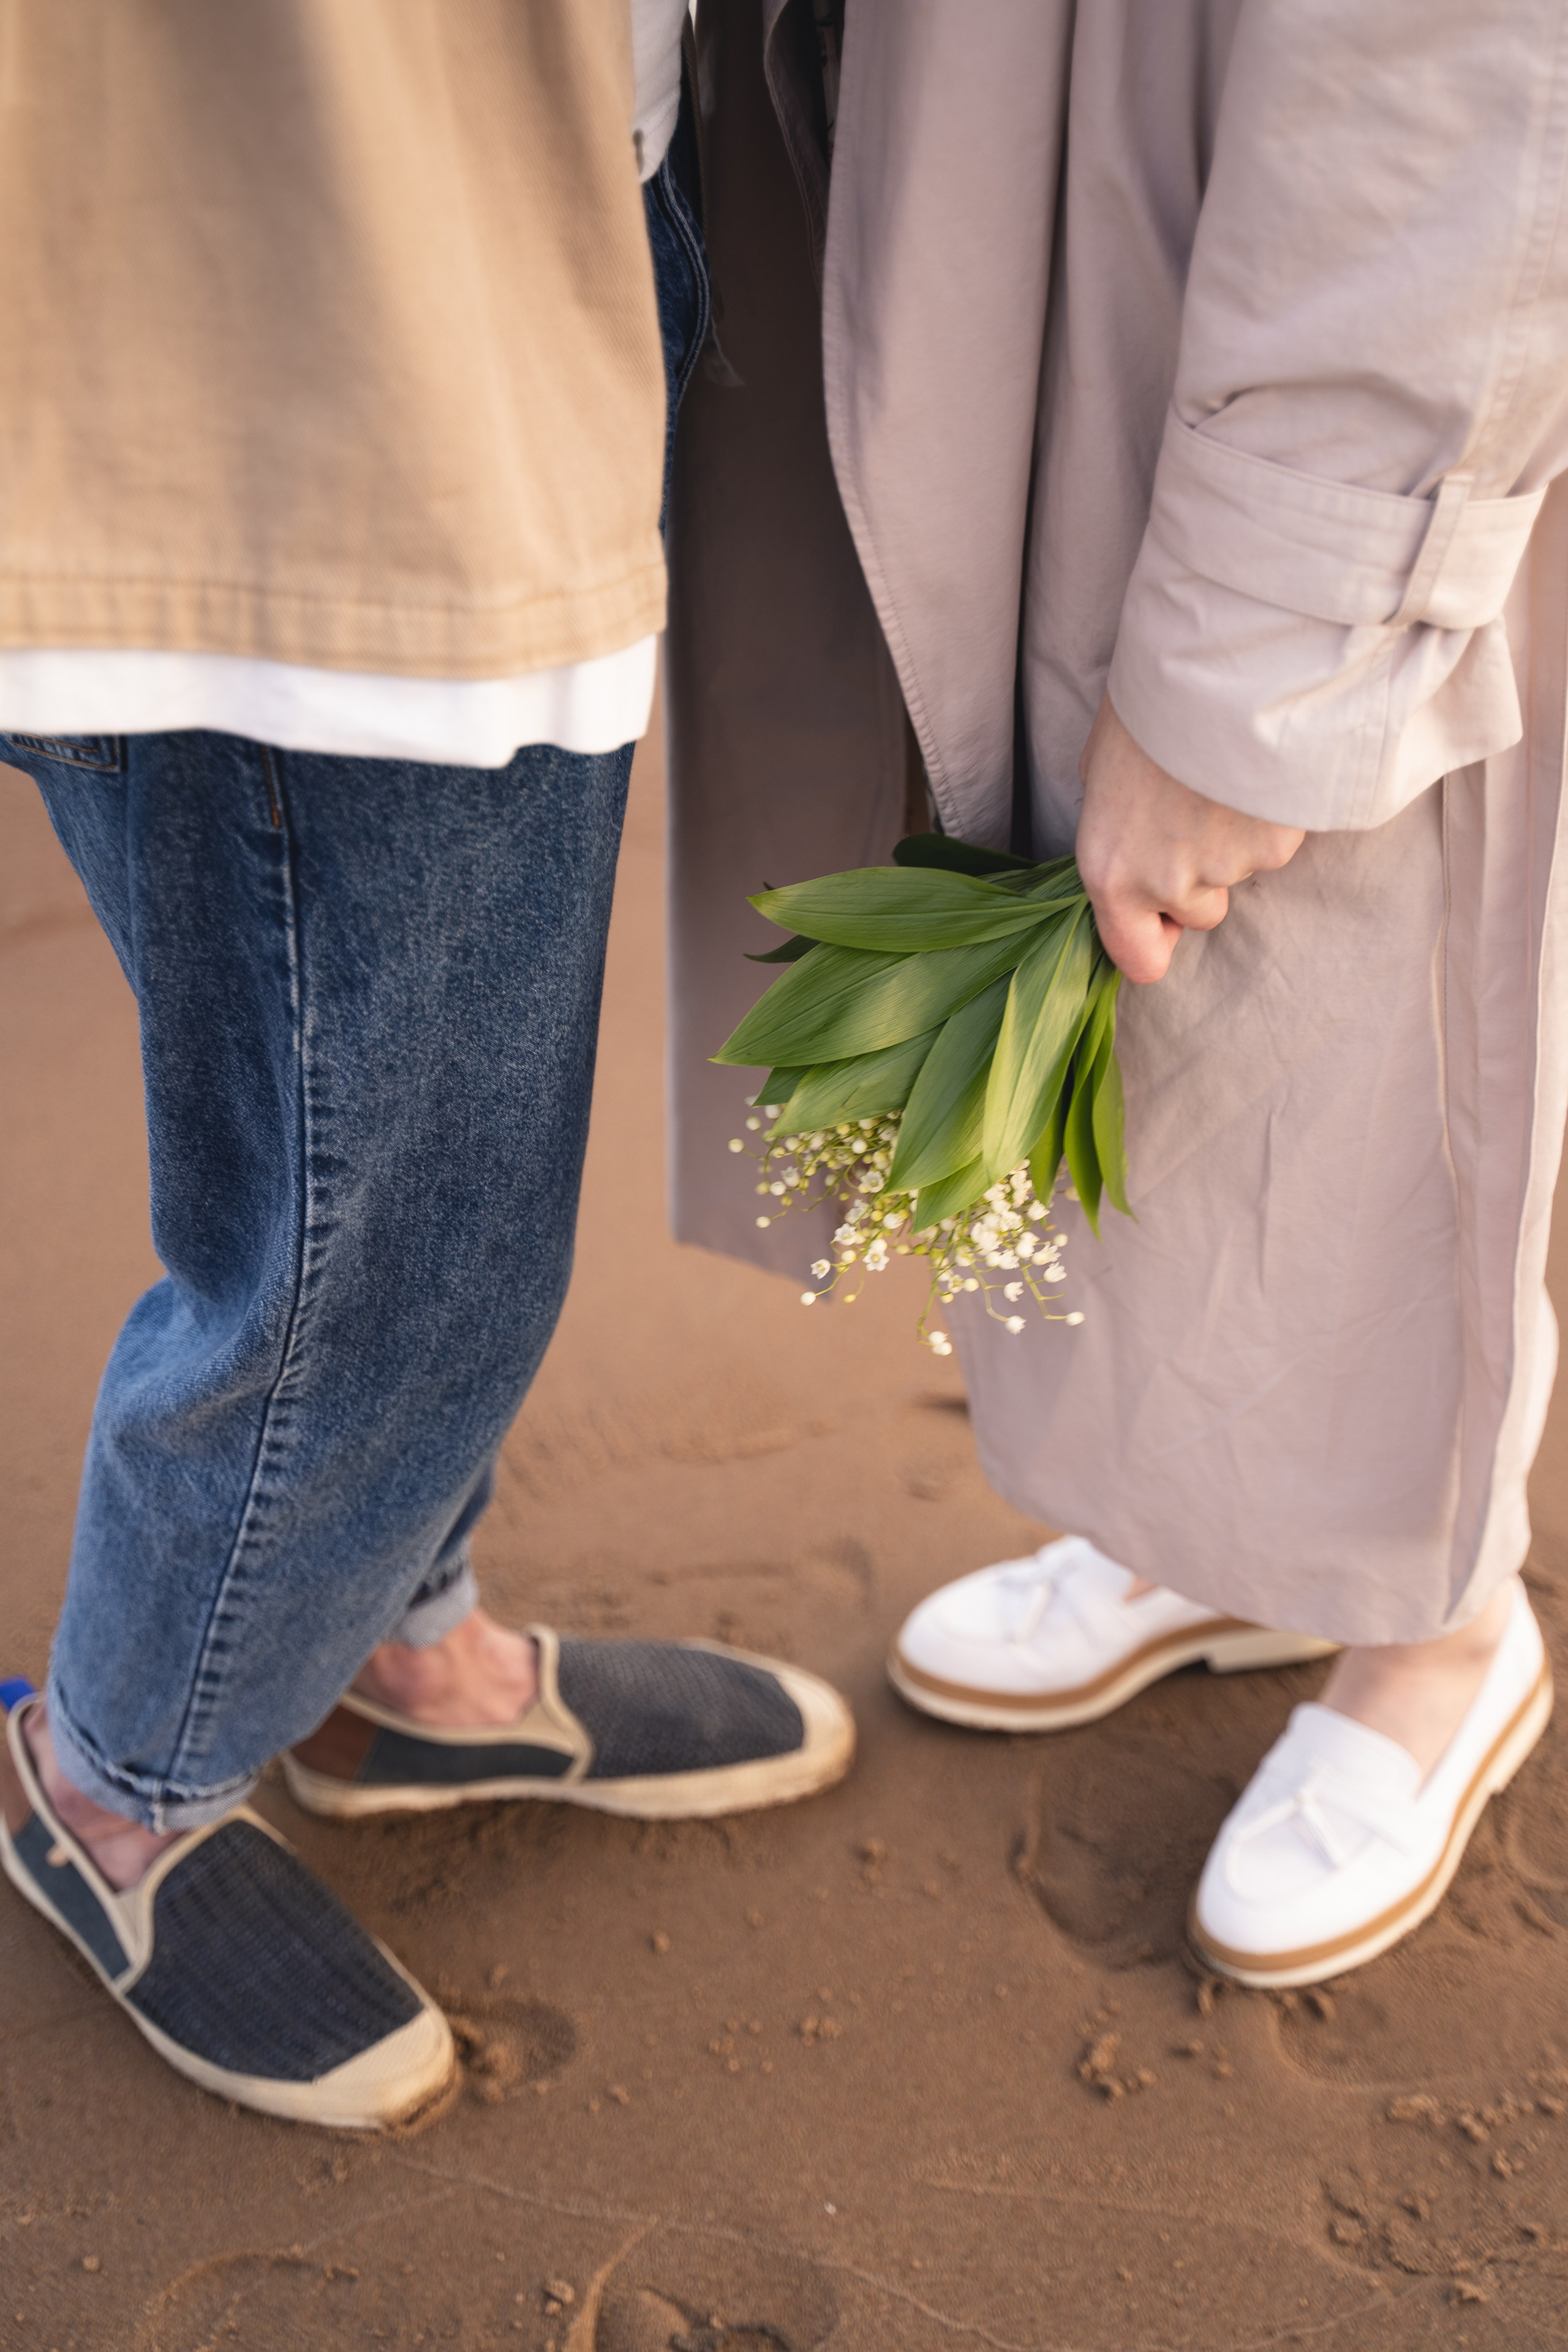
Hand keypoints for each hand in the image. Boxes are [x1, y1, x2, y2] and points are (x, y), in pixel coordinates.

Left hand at [1075, 695, 1304, 982]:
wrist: (1215, 664)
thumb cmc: (1150, 705)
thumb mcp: (1103, 768)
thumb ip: (1115, 826)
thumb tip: (1132, 847)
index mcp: (1110, 871)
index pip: (1138, 960)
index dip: (1153, 940)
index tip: (1161, 915)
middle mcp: (1165, 883)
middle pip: (1199, 915)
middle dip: (1205, 882)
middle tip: (1201, 815)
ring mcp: (1227, 868)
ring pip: (1241, 875)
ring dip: (1237, 841)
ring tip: (1226, 776)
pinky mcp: (1277, 844)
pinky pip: (1275, 842)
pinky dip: (1270, 816)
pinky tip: (1257, 768)